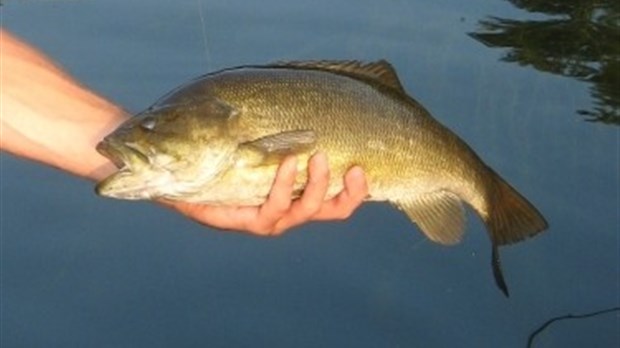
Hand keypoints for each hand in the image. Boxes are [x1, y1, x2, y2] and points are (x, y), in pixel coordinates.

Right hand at [169, 152, 368, 235]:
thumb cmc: (178, 167)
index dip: (283, 192)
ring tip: (357, 166)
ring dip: (343, 191)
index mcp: (244, 217)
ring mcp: (285, 201)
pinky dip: (342, 185)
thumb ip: (181, 172)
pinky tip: (356, 167)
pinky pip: (325, 193)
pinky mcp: (295, 187)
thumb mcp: (178, 172)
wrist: (182, 162)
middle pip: (306, 214)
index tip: (287, 161)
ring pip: (323, 208)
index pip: (272, 214)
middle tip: (327, 158)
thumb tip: (148, 167)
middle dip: (322, 191)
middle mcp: (269, 213)